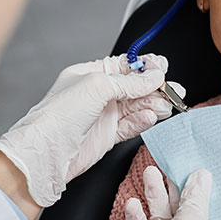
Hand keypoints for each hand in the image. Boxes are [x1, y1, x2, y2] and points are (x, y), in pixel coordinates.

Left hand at [0, 54, 185, 206]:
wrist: (47, 153)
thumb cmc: (59, 115)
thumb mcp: (97, 86)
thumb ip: (130, 82)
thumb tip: (153, 76)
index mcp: (90, 74)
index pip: (125, 66)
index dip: (145, 67)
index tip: (162, 69)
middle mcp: (97, 94)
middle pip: (134, 87)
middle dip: (155, 87)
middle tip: (173, 90)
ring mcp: (103, 115)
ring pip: (136, 106)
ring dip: (153, 104)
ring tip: (167, 105)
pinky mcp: (108, 135)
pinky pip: (131, 125)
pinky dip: (143, 121)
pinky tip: (151, 117)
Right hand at [86, 168, 218, 219]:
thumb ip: (196, 198)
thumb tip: (202, 175)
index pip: (210, 219)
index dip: (204, 196)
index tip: (198, 174)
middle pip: (183, 216)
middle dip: (175, 191)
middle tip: (169, 167)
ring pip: (161, 219)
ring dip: (155, 197)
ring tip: (150, 172)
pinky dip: (138, 216)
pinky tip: (133, 203)